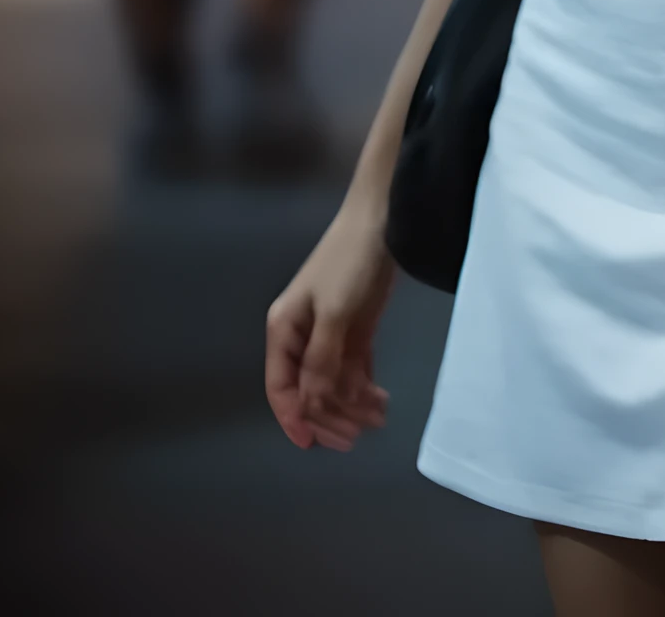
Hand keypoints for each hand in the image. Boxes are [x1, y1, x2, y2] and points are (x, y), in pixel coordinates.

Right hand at [265, 204, 395, 450]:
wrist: (383, 219)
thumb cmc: (350, 264)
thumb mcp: (335, 313)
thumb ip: (323, 361)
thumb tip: (312, 405)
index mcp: (284, 329)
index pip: (281, 386)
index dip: (294, 418)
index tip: (312, 445)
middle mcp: (302, 336)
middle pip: (309, 390)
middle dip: (331, 415)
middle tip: (357, 436)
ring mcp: (329, 333)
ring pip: (334, 382)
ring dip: (353, 404)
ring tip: (380, 416)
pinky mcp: (354, 329)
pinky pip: (353, 369)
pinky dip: (364, 388)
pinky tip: (381, 401)